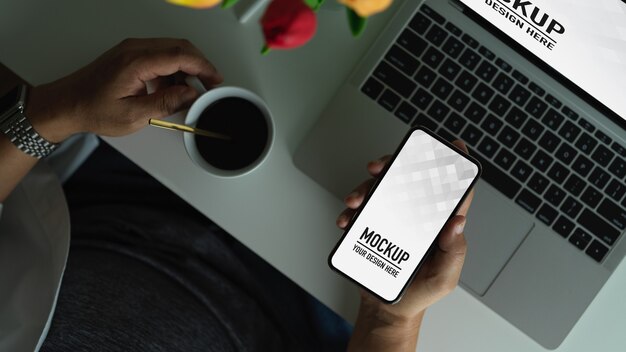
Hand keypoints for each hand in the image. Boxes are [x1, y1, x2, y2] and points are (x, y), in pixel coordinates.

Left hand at [26, 38, 222, 142]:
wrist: (66, 104)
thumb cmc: (92, 109)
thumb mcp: (133, 115)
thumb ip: (165, 103)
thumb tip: (190, 94)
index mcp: (136, 61)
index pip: (180, 55)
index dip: (203, 66)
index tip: (215, 80)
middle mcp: (134, 49)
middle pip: (179, 47)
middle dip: (199, 65)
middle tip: (210, 85)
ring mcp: (132, 49)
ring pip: (171, 49)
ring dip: (186, 68)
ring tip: (190, 92)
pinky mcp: (130, 55)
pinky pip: (160, 55)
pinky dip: (173, 69)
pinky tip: (171, 89)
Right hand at [341, 140, 473, 350]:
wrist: (387, 308)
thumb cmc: (420, 292)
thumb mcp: (444, 278)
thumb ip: (455, 252)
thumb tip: (458, 222)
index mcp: (438, 224)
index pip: (450, 190)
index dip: (454, 164)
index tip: (453, 145)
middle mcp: (415, 216)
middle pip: (409, 179)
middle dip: (395, 165)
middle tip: (380, 166)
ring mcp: (391, 219)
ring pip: (381, 189)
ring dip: (366, 187)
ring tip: (356, 200)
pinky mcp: (371, 227)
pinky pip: (360, 211)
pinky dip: (350, 210)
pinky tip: (347, 218)